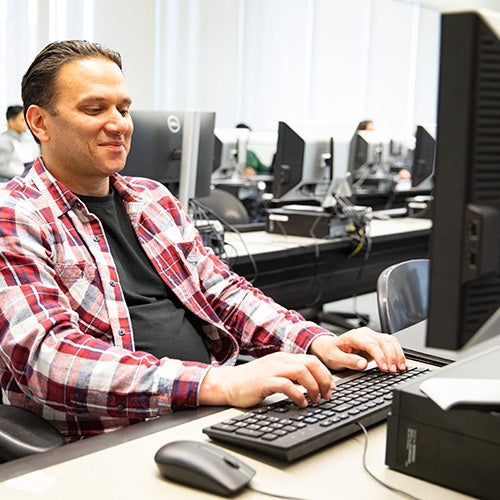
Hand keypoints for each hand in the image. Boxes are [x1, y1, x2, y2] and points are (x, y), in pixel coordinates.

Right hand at [199, 352, 334, 407]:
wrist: (228, 383)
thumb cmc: (251, 382)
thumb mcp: (274, 373)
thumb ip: (290, 375)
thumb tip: (311, 386)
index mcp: (283, 358)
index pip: (311, 360)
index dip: (325, 373)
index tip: (331, 387)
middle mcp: (279, 360)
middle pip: (310, 363)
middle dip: (324, 379)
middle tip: (327, 394)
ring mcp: (272, 369)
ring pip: (302, 371)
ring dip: (313, 387)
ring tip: (316, 399)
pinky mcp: (264, 381)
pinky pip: (287, 385)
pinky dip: (298, 395)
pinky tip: (301, 403)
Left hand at [308, 327, 406, 372]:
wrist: (330, 348)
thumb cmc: (332, 352)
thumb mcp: (335, 359)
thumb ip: (348, 361)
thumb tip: (363, 364)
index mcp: (354, 336)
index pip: (372, 344)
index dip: (380, 356)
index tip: (384, 368)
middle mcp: (365, 333)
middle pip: (384, 341)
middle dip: (391, 357)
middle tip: (393, 371)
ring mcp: (372, 336)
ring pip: (390, 341)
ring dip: (397, 354)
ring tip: (400, 369)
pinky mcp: (377, 341)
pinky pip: (391, 344)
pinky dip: (398, 353)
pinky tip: (400, 363)